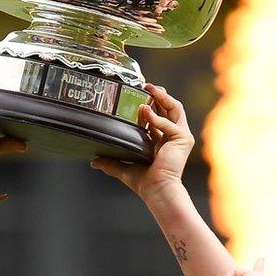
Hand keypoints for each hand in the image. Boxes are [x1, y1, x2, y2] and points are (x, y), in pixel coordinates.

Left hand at [90, 84, 192, 198]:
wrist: (157, 190)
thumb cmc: (145, 182)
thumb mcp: (123, 167)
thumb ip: (110, 162)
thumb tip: (93, 161)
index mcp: (163, 140)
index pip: (159, 116)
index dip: (151, 104)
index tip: (139, 93)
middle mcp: (174, 136)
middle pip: (170, 108)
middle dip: (159, 95)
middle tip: (146, 86)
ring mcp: (180, 136)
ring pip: (175, 108)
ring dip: (162, 97)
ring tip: (149, 89)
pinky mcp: (183, 139)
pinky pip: (169, 123)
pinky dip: (157, 118)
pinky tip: (144, 113)